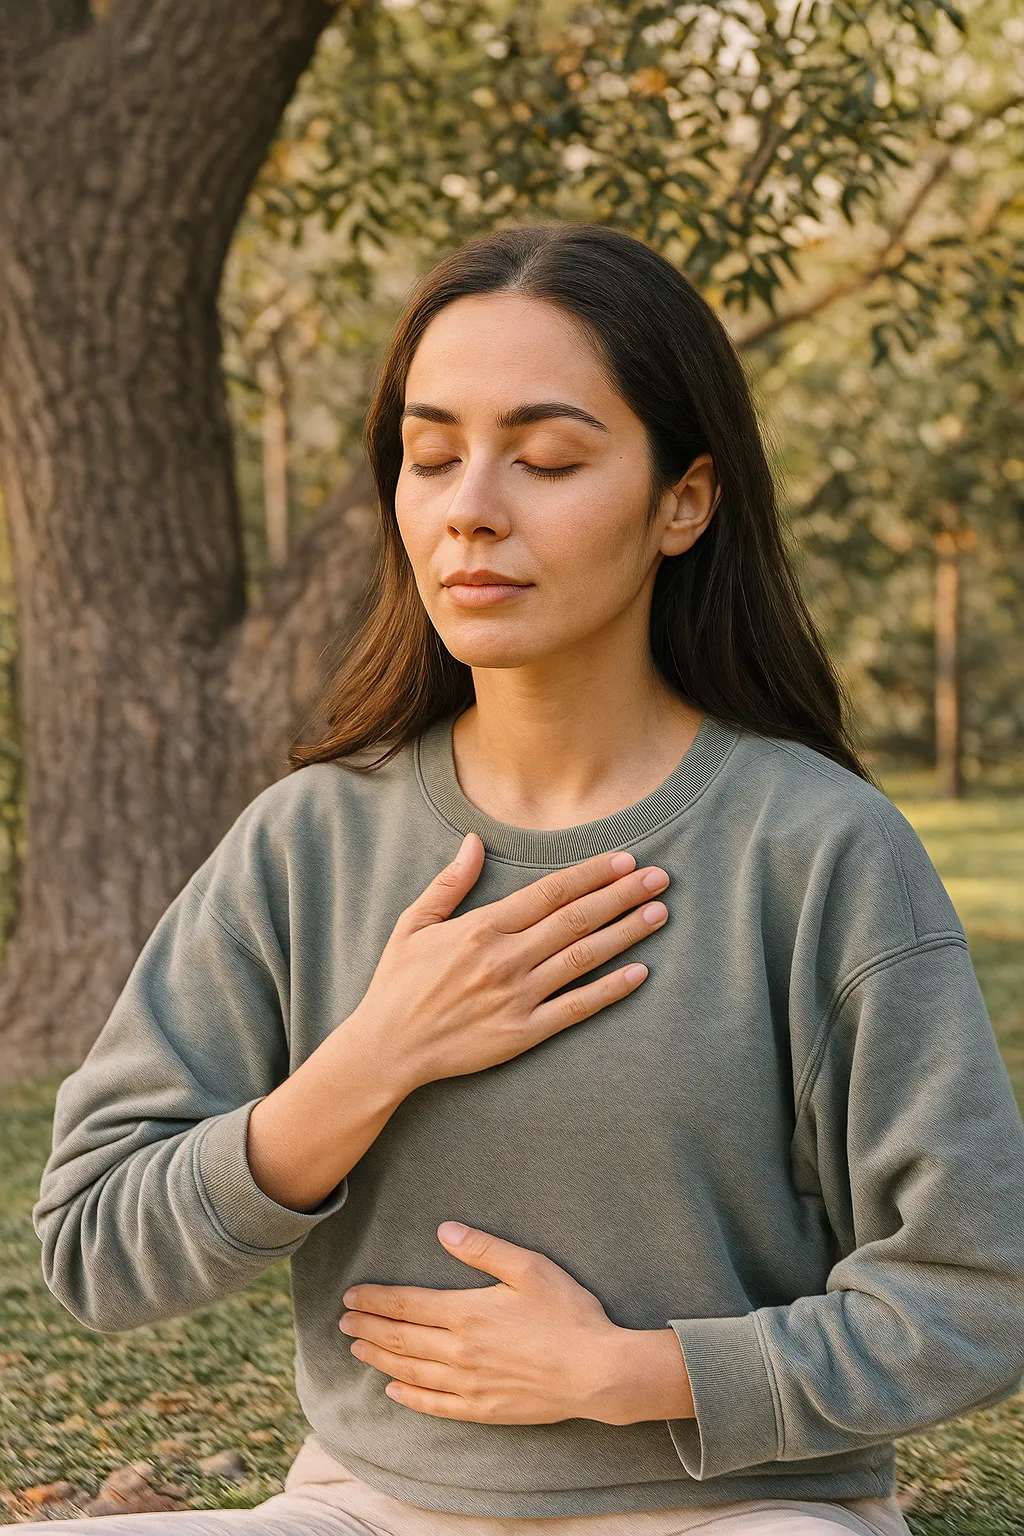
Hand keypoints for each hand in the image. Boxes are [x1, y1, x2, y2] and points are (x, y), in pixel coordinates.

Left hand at [338, 1222, 694, 1424]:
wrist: (598, 1372)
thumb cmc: (568, 1314)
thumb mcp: (530, 1268)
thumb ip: (484, 1249)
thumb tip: (445, 1230)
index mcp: (467, 1313)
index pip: (406, 1305)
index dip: (376, 1301)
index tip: (351, 1297)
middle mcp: (460, 1351)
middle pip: (401, 1339)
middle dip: (368, 1328)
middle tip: (343, 1322)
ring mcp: (469, 1384)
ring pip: (411, 1372)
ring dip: (379, 1359)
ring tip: (357, 1350)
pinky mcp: (484, 1410)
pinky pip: (435, 1405)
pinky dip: (409, 1397)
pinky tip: (394, 1390)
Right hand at [349, 833, 669, 1094]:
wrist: (386, 1048)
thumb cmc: (398, 983)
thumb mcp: (413, 923)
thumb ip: (449, 882)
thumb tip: (473, 840)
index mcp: (481, 927)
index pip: (550, 893)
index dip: (591, 874)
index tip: (624, 859)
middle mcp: (504, 959)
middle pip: (576, 919)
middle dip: (621, 895)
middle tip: (659, 878)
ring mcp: (516, 997)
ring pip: (583, 958)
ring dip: (625, 933)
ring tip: (658, 913)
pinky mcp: (522, 1033)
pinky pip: (575, 1008)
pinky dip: (610, 990)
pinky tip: (639, 973)